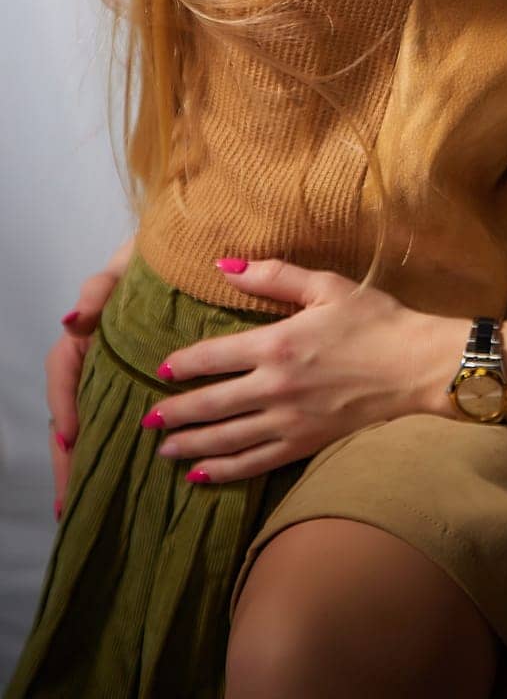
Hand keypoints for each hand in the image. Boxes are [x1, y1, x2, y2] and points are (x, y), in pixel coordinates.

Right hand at [49, 234, 135, 517]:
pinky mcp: (141, 387)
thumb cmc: (150, 262)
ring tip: (85, 505)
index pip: (63, 374)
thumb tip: (70, 320)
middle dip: (68, 459)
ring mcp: (118, 377)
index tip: (68, 437)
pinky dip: (120, 452)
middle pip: (72, 415)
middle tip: (68, 500)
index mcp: (87, 335)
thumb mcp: (122, 269)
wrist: (187, 257)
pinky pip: (124, 422)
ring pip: (96, 424)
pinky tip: (128, 483)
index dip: (62, 406)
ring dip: (88, 464)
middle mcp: (97, 361)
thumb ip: (97, 290)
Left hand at [137, 257, 455, 483]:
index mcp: (278, 343)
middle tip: (147, 419)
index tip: (162, 370)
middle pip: (211, 404)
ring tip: (163, 449)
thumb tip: (224, 266)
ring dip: (191, 444)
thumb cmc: (375, 320)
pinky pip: (256, 462)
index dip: (183, 364)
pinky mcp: (306, 443)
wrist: (417, 366)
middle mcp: (276, 387)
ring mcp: (290, 420)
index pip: (213, 357)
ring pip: (227, 438)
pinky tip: (202, 475)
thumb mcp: (326, 286)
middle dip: (175, 412)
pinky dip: (225, 470)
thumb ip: (273, 275)